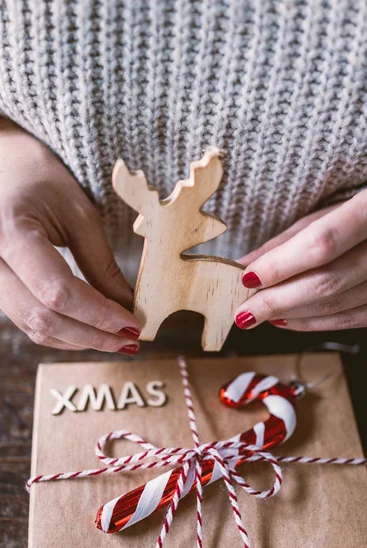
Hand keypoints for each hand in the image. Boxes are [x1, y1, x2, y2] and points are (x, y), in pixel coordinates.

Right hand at [0, 118, 140, 352]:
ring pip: (35, 327)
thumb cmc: (40, 181)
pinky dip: (64, 333)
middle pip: (43, 317)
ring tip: (118, 339)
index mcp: (10, 232)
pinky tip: (92, 332)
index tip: (133, 323)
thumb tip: (127, 306)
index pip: (57, 290)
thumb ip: (101, 263)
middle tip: (131, 339)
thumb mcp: (78, 213)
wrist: (4, 168)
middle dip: (93, 335)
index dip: (98, 314)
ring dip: (81, 340)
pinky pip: (28, 322)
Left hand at [236, 185, 366, 330]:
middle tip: (243, 310)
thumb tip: (246, 266)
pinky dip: (312, 323)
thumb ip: (291, 240)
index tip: (247, 278)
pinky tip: (286, 320)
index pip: (321, 244)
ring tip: (258, 314)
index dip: (280, 265)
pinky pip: (351, 321)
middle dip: (277, 300)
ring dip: (290, 314)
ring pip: (336, 306)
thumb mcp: (334, 212)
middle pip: (326, 282)